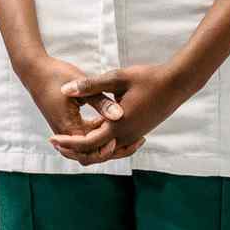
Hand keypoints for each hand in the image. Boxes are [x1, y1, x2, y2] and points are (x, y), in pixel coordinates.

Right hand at [15, 55, 127, 153]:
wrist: (34, 70)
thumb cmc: (56, 75)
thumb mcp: (80, 87)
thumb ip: (100, 102)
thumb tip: (120, 115)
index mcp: (68, 127)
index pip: (91, 152)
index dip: (110, 150)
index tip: (127, 137)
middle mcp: (66, 134)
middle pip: (92, 155)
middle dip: (115, 151)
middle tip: (138, 141)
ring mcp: (66, 130)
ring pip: (90, 148)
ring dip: (108, 144)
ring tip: (132, 135)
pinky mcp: (68, 124)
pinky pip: (86, 137)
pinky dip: (101, 134)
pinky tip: (114, 122)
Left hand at [49, 61, 191, 165]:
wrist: (177, 84)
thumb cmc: (147, 78)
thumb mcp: (116, 78)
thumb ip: (90, 85)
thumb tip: (65, 90)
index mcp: (118, 126)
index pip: (87, 143)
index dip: (67, 143)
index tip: (51, 139)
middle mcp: (126, 136)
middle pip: (95, 152)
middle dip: (74, 149)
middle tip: (55, 142)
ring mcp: (133, 136)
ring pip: (106, 150)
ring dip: (88, 147)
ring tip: (69, 138)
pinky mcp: (138, 131)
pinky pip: (116, 144)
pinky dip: (102, 142)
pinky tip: (92, 131)